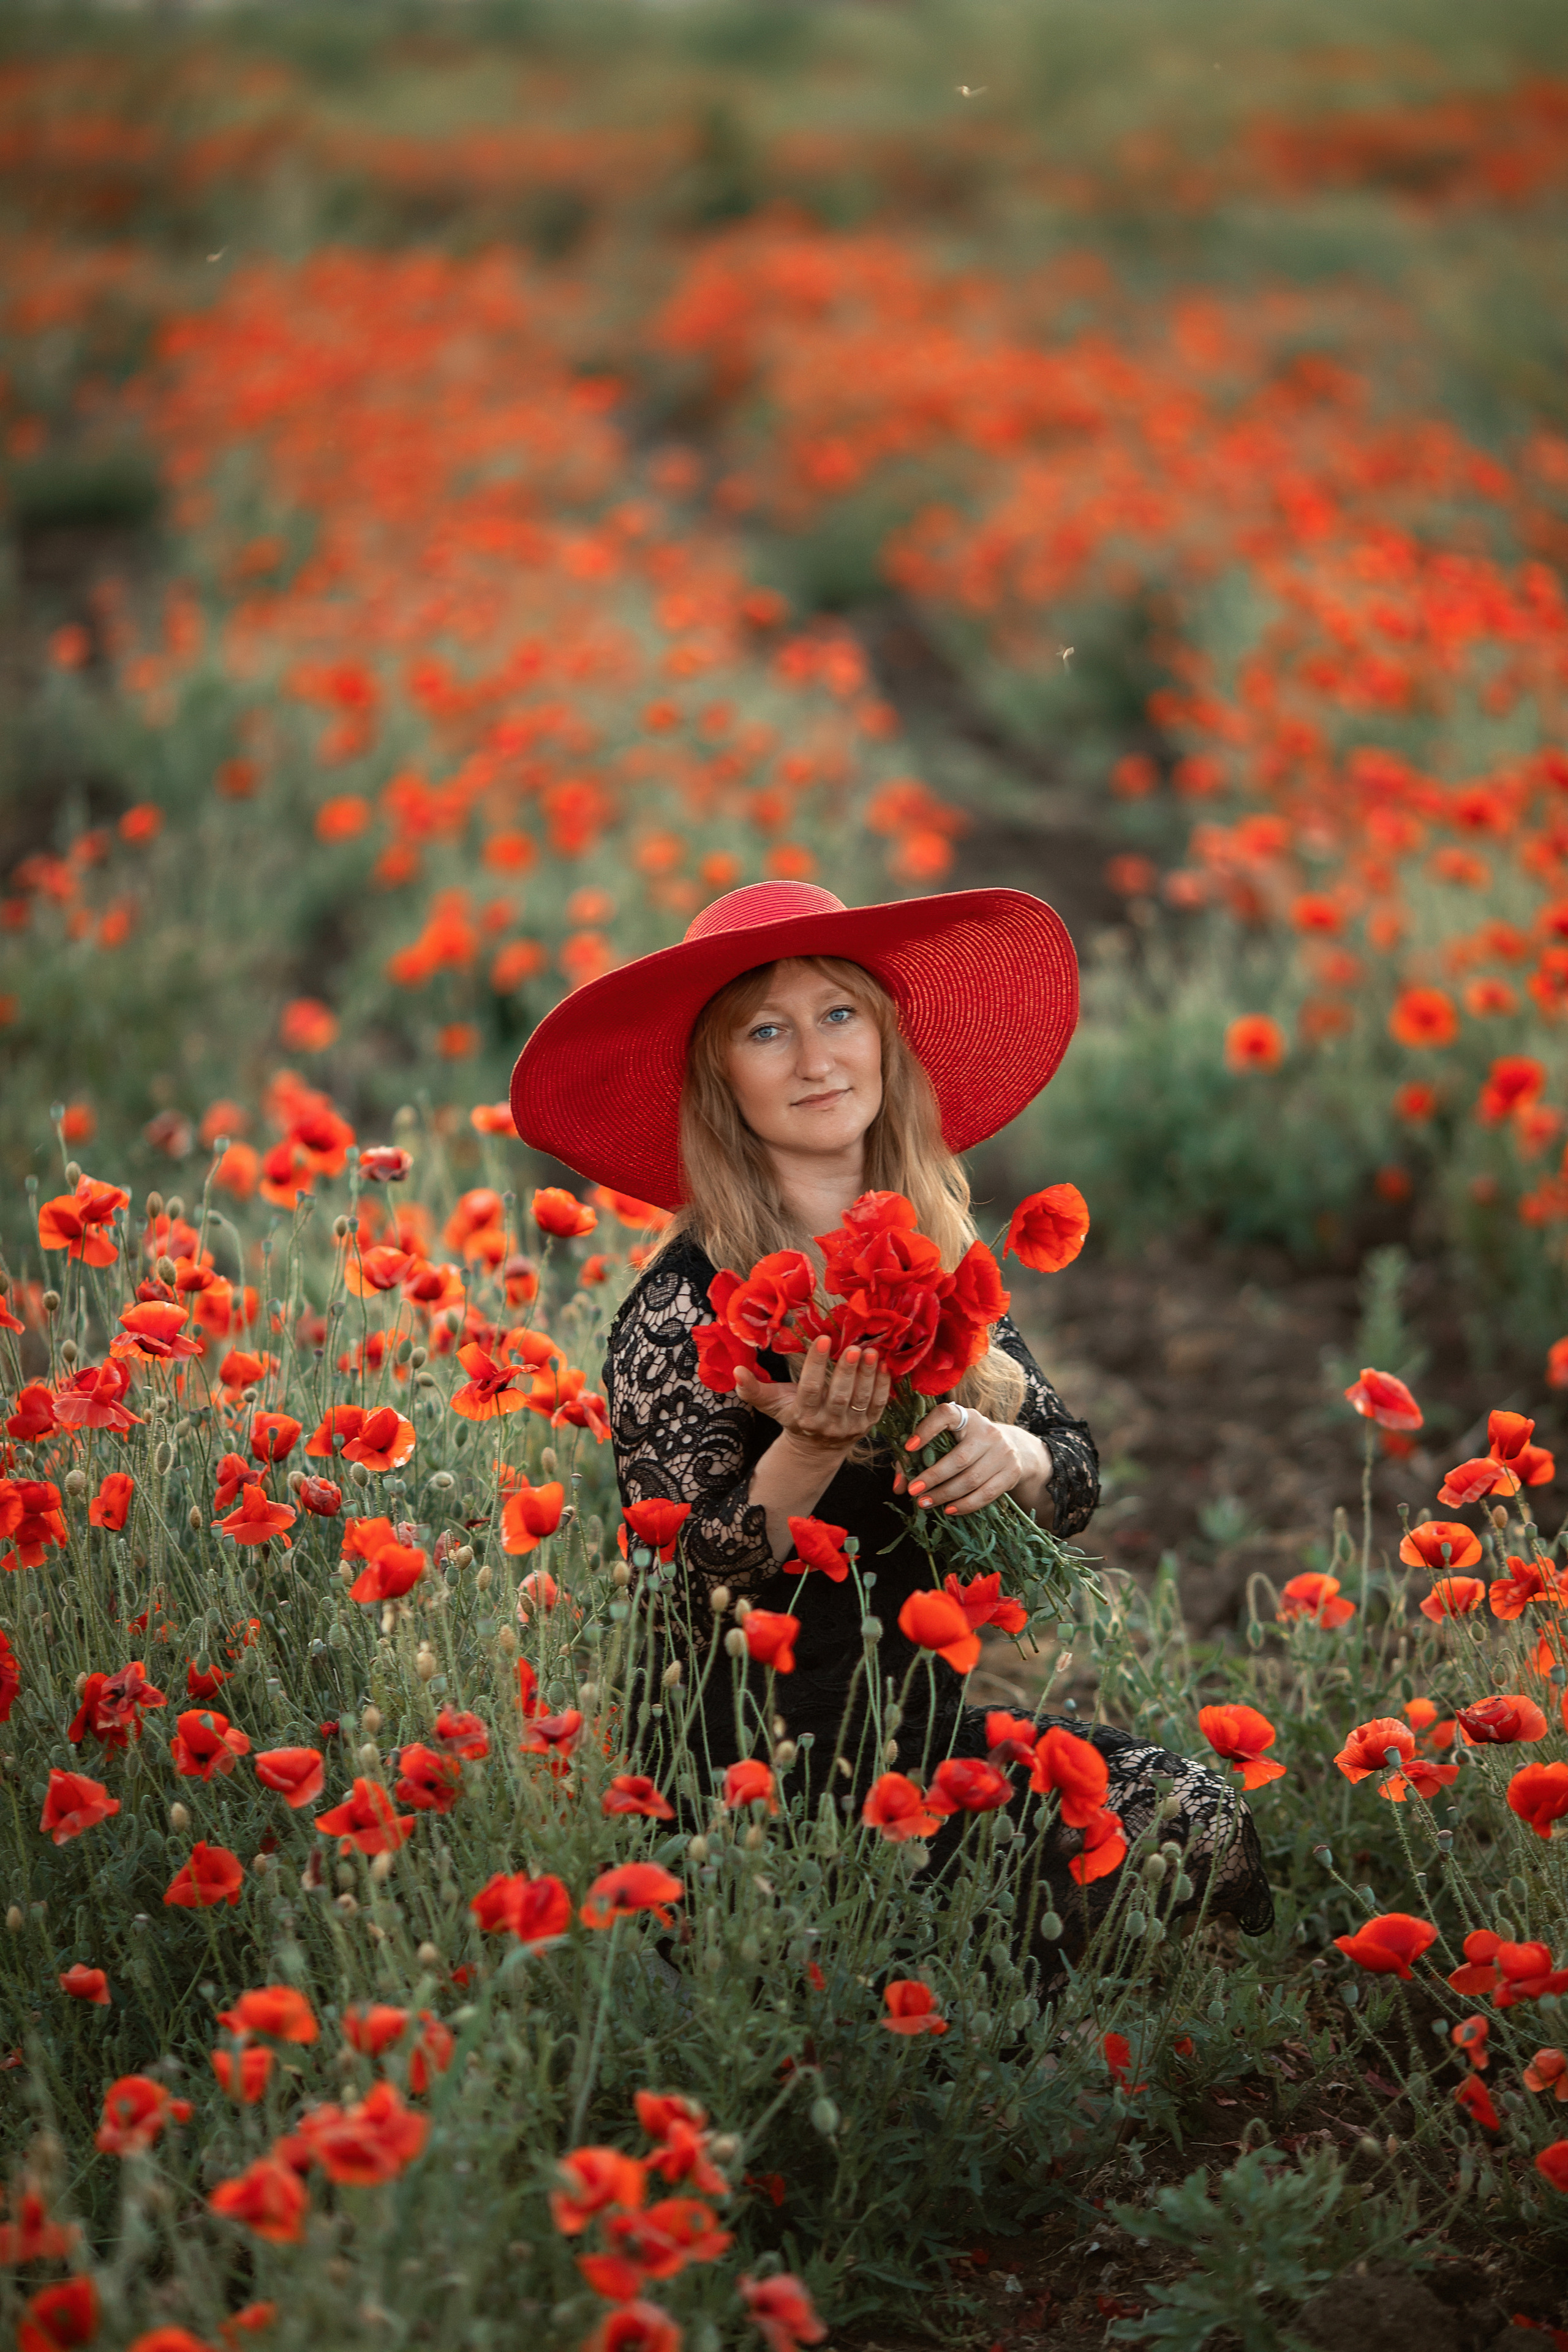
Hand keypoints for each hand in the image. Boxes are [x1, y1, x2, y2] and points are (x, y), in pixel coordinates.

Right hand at [734, 1335, 889, 1459]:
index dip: (817, 1365)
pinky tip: (883, 1364)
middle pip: (839, 1396)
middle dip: (847, 1371)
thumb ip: (753, 1389)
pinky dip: (882, 1385)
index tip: (823, 1339)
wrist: (817, 1447)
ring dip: (867, 1375)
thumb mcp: (770, 1404)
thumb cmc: (793, 1415)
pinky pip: (877, 1405)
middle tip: (853, 1346)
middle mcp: (828, 1424)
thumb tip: (735, 1370)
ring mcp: (851, 1426)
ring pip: (861, 1400)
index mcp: (804, 1416)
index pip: (811, 1389)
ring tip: (870, 1350)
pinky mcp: (868, 1425)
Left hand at [893, 1400, 1052, 1516]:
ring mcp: (1003, 1452)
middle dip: (933, 1477)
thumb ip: (917, 1459)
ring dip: (946, 1495)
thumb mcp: (945, 1441)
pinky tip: (949, 1509)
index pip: (946, 1415)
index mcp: (966, 1417)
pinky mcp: (1011, 1472)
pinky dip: (966, 1505)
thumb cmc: (965, 1444)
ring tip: (925, 1503)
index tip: (908, 1447)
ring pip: (971, 1479)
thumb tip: (899, 1486)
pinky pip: (986, 1494)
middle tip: (913, 1492)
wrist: (1011, 1447)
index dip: (926, 1429)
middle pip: (959, 1458)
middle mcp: (988, 1431)